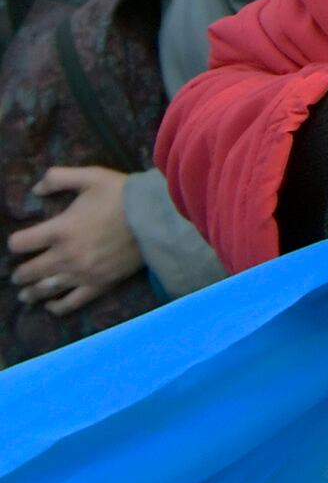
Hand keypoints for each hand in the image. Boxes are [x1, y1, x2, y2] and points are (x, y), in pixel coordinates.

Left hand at [9, 167, 141, 314]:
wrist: (157, 217)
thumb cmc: (123, 195)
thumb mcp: (90, 176)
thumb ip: (58, 178)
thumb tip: (36, 190)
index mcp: (59, 229)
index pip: (20, 243)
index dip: (15, 243)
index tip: (19, 244)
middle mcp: (65, 255)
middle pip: (29, 271)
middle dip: (19, 274)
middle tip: (17, 275)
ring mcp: (82, 273)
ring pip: (45, 289)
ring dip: (31, 292)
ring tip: (26, 294)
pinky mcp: (99, 284)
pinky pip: (72, 302)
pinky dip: (57, 306)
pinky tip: (50, 306)